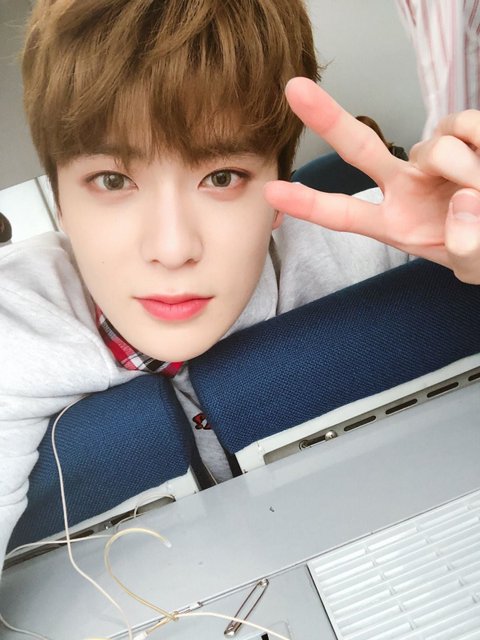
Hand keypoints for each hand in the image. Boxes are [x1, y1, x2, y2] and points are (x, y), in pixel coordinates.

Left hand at [264, 77, 479, 283]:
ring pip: (432, 144)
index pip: (345, 214)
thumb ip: (467, 247)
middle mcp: (406, 186)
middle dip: (327, 119)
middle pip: (359, 148)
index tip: (272, 192)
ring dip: (461, 166)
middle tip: (294, 89)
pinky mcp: (464, 134)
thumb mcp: (472, 263)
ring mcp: (431, 159)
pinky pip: (465, 124)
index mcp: (396, 223)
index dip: (309, 204)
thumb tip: (462, 204)